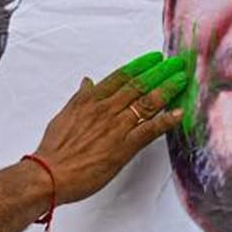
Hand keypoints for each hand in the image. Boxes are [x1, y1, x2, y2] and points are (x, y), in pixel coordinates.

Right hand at [32, 51, 187, 203]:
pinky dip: (166, 120)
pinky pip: (150, 130)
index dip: (140, 66)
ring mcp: (116, 127)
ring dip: (166, 89)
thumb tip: (88, 82)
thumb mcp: (64, 115)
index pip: (120, 77)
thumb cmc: (54, 149)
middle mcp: (106, 109)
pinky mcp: (124, 147)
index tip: (153, 58)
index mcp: (90, 100)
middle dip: (159, 72)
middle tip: (175, 63)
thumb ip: (80, 98)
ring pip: (146, 103)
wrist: (51, 173)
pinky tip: (179, 113)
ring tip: (180, 79)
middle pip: (138, 85)